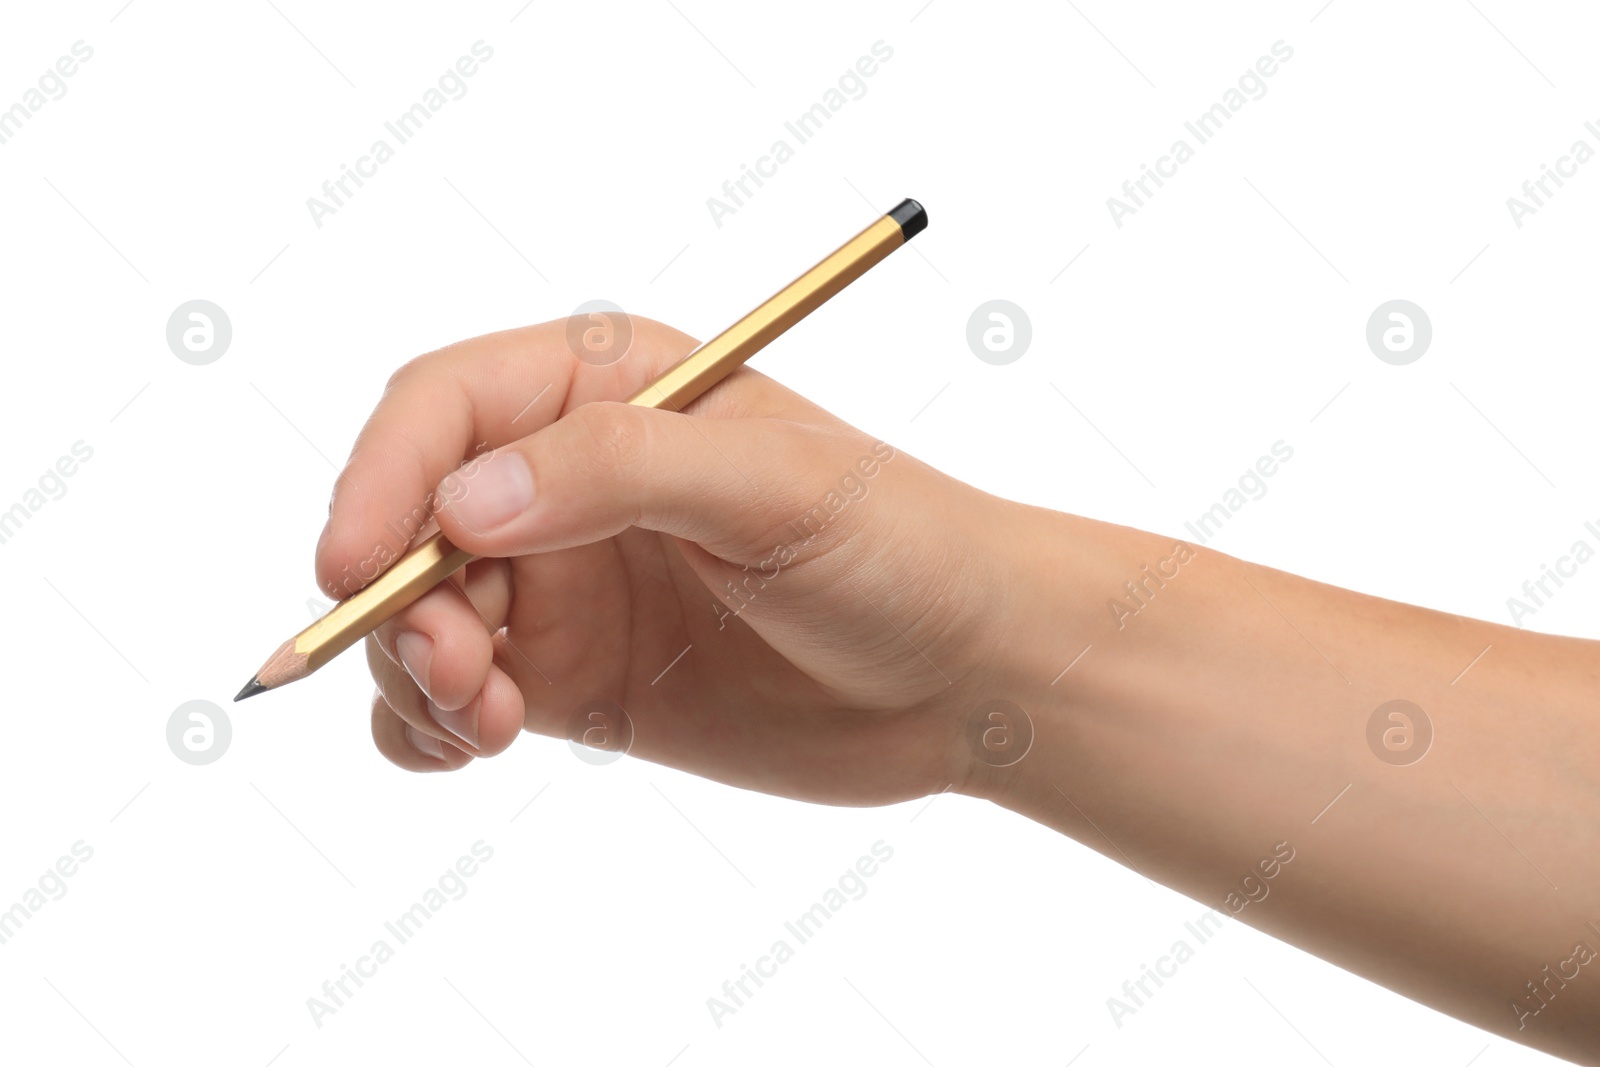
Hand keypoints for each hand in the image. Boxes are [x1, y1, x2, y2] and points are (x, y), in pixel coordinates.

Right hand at [315, 316, 1009, 802]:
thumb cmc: (899, 545)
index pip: (445, 407)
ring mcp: (566, 583)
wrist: (966, 675)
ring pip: (419, 617)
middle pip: (411, 522)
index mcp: (608, 389)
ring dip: (413, 672)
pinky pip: (455, 697)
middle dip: (401, 601)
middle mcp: (569, 480)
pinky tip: (465, 750)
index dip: (380, 479)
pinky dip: (427, 727)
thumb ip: (620, 472)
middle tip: (459, 673)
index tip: (355, 570)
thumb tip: (462, 504)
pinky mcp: (575, 678)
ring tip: (488, 722)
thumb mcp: (774, 485)